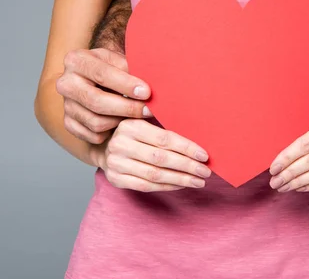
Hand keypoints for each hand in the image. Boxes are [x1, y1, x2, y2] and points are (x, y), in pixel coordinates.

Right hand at [56, 48, 152, 143]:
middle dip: (127, 107)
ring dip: (121, 121)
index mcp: (77, 60)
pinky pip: (94, 135)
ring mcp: (66, 105)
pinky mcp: (69, 123)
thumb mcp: (120, 61)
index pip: (102, 74)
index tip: (147, 92)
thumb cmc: (113, 69)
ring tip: (138, 115)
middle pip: (97, 101)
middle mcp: (65, 83)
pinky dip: (112, 132)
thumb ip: (131, 68)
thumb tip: (152, 79)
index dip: (126, 84)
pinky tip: (122, 122)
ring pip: (97, 122)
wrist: (96, 80)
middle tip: (149, 110)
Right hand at [91, 119, 211, 191]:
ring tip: (198, 181)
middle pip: (161, 158)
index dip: (186, 148)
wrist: (103, 146)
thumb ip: (163, 126)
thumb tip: (199, 133)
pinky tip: (181, 185)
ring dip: (180, 179)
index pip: (164, 139)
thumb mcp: (143, 122)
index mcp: (130, 125)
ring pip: (154, 175)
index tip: (204, 156)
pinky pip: (146, 186)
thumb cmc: (133, 133)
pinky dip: (167, 186)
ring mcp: (116, 163)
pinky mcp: (115, 179)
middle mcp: (120, 144)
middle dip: (187, 166)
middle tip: (205, 171)